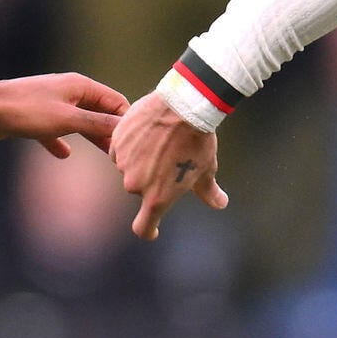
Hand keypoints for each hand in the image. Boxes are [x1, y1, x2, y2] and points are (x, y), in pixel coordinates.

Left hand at [0, 72, 129, 157]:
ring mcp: (52, 104)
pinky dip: (60, 141)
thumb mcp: (67, 119)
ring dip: (90, 137)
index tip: (134, 142)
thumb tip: (124, 128)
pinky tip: (64, 154)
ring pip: (78, 122)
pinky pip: (55, 130)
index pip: (115, 100)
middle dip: (110, 131)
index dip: (126, 120)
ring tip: (105, 156)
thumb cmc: (27, 111)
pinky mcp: (36, 117)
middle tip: (122, 153)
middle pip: (98, 111)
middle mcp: (68, 91)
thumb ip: (97, 124)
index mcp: (80, 86)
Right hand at [107, 92, 228, 239]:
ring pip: (129, 168)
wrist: (184, 106)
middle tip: (169, 158)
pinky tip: (147, 132)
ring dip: (139, 161)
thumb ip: (209, 192)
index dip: (149, 231)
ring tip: (159, 141)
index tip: (153, 230)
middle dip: (152, 178)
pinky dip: (130, 145)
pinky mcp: (117, 142)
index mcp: (157, 198)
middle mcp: (136, 185)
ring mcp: (123, 163)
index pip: (144, 227)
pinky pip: (120, 150)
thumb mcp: (206, 169)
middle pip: (141, 189)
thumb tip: (219, 203)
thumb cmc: (198, 140)